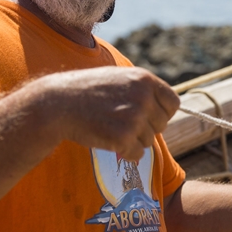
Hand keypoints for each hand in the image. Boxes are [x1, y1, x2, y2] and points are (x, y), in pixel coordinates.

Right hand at [35, 66, 179, 160]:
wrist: (58, 103)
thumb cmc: (88, 91)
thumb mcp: (120, 78)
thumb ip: (144, 89)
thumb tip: (169, 107)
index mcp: (144, 79)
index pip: (173, 103)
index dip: (163, 112)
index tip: (149, 116)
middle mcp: (143, 96)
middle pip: (162, 125)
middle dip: (145, 128)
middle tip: (121, 123)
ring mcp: (134, 117)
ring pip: (149, 140)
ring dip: (133, 140)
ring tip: (110, 127)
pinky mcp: (123, 137)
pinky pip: (137, 154)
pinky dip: (126, 153)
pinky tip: (109, 140)